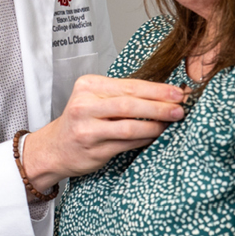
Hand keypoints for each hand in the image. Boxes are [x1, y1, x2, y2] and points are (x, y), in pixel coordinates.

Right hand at [19, 75, 185, 194]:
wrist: (54, 148)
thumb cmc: (82, 120)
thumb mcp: (95, 99)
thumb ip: (123, 95)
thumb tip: (165, 93)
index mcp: (87, 86)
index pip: (129, 85)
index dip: (156, 90)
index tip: (178, 92)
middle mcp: (84, 106)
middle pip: (129, 104)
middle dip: (159, 106)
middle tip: (180, 108)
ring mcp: (87, 129)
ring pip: (129, 126)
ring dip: (154, 125)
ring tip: (171, 123)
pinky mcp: (93, 149)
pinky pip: (126, 144)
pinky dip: (144, 140)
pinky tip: (155, 136)